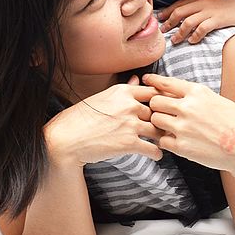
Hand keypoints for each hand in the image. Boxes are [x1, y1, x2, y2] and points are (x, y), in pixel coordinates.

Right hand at [46, 75, 164, 165]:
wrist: (66, 138)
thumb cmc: (80, 118)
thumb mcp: (102, 97)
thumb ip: (124, 90)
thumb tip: (137, 80)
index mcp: (123, 92)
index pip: (154, 92)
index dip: (163, 100)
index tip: (166, 107)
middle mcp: (129, 105)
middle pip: (158, 112)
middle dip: (163, 121)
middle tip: (168, 127)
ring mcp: (130, 124)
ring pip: (158, 130)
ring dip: (162, 137)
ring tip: (165, 142)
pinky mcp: (129, 143)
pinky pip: (152, 148)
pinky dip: (156, 153)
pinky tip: (156, 154)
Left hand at [143, 73, 234, 175]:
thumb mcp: (217, 100)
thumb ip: (195, 97)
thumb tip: (175, 94)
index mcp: (197, 92)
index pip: (166, 83)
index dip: (153, 82)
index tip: (146, 81)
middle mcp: (188, 107)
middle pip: (155, 101)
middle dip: (156, 106)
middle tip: (162, 113)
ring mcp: (183, 127)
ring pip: (155, 120)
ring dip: (158, 124)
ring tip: (168, 128)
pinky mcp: (182, 147)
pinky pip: (162, 140)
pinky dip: (166, 141)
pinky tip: (176, 141)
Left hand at [158, 0, 234, 44]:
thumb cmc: (227, 5)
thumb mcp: (211, 0)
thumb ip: (198, 5)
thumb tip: (183, 14)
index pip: (179, 4)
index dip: (167, 12)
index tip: (159, 19)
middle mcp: (203, 3)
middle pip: (180, 12)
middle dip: (169, 23)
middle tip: (163, 31)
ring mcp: (210, 11)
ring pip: (188, 22)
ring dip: (179, 32)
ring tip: (175, 40)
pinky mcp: (218, 20)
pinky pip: (203, 28)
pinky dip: (195, 35)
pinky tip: (192, 41)